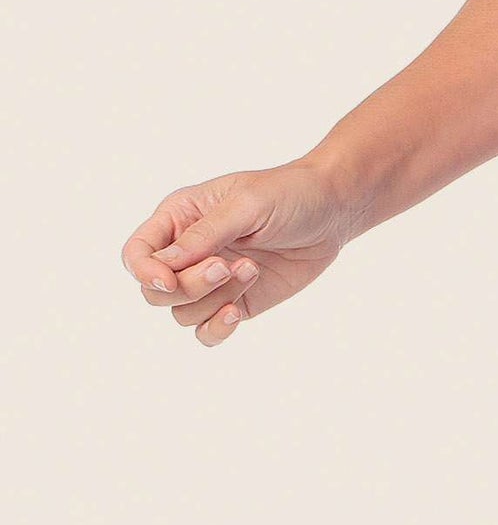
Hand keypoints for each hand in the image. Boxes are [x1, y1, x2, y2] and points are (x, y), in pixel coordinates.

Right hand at [119, 160, 354, 347]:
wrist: (334, 209)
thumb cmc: (289, 193)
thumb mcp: (246, 204)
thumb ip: (204, 235)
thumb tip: (162, 267)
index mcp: (180, 217)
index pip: (137, 253)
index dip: (144, 272)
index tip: (168, 280)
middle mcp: (188, 251)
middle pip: (156, 291)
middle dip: (188, 286)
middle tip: (227, 266)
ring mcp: (210, 280)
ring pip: (181, 313)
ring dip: (213, 299)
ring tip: (252, 269)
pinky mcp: (234, 301)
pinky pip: (205, 331)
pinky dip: (215, 329)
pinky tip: (235, 314)